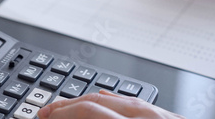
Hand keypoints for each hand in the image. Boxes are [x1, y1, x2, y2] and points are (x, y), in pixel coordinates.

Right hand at [38, 90, 183, 118]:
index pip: (87, 113)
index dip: (60, 116)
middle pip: (96, 101)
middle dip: (65, 107)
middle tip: (45, 114)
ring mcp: (161, 116)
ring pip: (113, 98)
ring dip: (84, 102)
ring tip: (65, 109)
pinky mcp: (169, 118)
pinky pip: (133, 102)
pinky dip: (110, 101)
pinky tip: (100, 100)